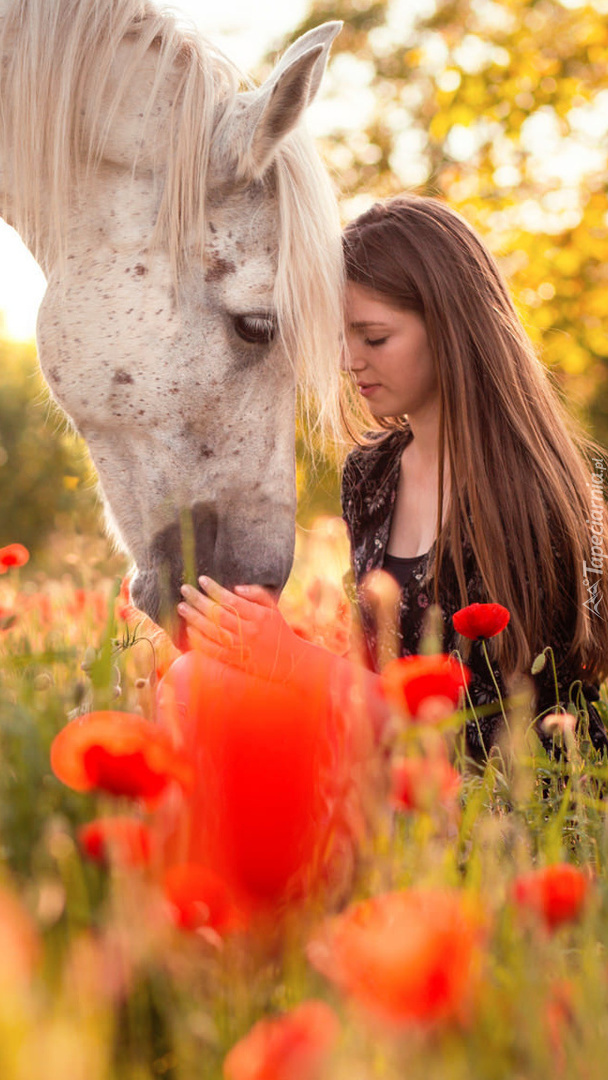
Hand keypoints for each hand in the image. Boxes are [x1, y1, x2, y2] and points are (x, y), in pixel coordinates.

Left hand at [177, 576, 306, 682]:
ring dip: (194, 618)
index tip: (202, 580)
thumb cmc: (278, 630)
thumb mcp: (273, 608)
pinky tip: (189, 628)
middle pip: (217, 614)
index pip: (231, 600)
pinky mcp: (234, 660)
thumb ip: (257, 594)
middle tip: (185, 589)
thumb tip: (235, 587)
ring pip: (211, 631)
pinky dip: (198, 639)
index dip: (214, 589)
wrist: (287, 661)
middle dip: (198, 600)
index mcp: (259, 616)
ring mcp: (240, 648)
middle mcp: (249, 632)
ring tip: (182, 606)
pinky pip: (211, 649)